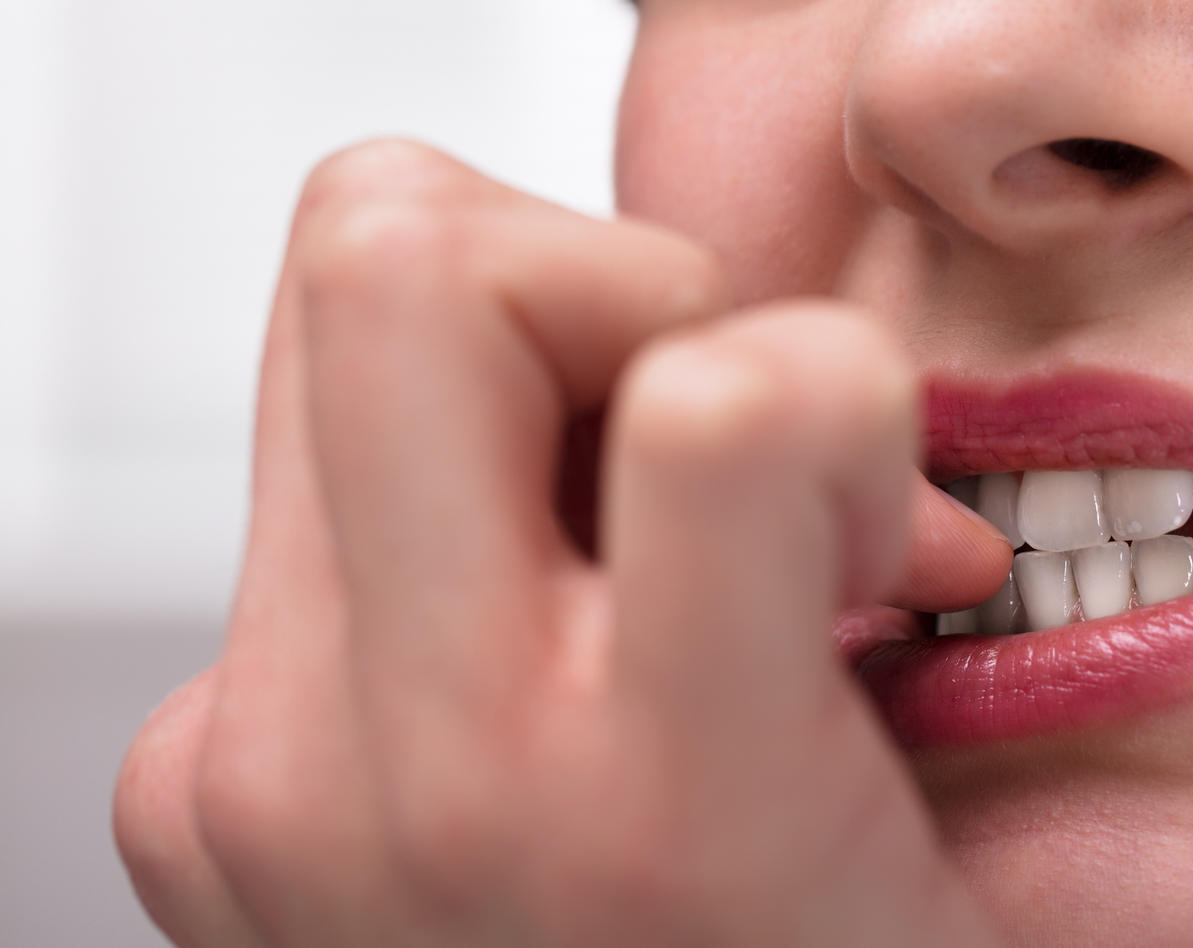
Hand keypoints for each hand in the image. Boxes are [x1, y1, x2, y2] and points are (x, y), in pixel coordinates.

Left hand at [112, 141, 1009, 946]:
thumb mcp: (936, 843)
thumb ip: (866, 570)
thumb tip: (805, 399)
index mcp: (667, 812)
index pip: (719, 399)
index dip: (842, 386)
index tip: (871, 522)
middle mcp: (403, 781)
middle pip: (392, 253)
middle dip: (598, 279)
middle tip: (692, 432)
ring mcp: (259, 778)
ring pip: (327, 324)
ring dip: (511, 367)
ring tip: (613, 526)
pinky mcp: (194, 783)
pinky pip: (305, 486)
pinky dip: (448, 500)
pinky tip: (539, 645)